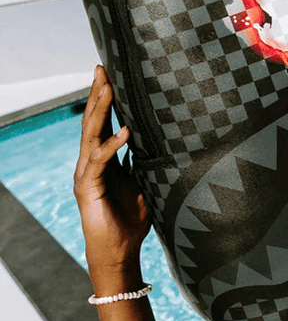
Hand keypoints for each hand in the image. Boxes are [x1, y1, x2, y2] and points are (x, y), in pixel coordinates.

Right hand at [74, 66, 150, 283]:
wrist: (120, 252)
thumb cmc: (132, 220)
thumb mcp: (146, 183)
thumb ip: (149, 161)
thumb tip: (168, 140)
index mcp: (104, 159)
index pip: (103, 122)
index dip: (106, 99)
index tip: (111, 74)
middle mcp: (91, 162)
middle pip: (92, 121)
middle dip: (98, 94)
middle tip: (102, 68)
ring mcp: (86, 174)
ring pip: (90, 135)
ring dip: (100, 111)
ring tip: (107, 88)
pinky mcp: (87, 188)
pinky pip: (100, 162)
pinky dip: (112, 146)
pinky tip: (125, 132)